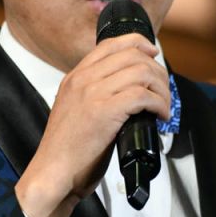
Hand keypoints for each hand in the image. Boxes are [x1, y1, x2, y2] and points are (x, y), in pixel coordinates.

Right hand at [15, 34, 170, 216]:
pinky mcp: (103, 112)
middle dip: (157, 72)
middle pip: (132, 55)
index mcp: (75, 77)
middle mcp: (83, 80)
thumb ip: (93, 95)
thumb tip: (127, 93)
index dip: (139, 44)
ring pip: (141, 72)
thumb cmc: (66, 151)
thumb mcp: (75, 111)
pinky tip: (159, 116)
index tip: (153, 55)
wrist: (52, 173)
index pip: (111, 44)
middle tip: (163, 92)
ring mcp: (92, 94)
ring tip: (163, 107)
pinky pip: (141, 95)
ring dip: (161, 89)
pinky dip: (158, 104)